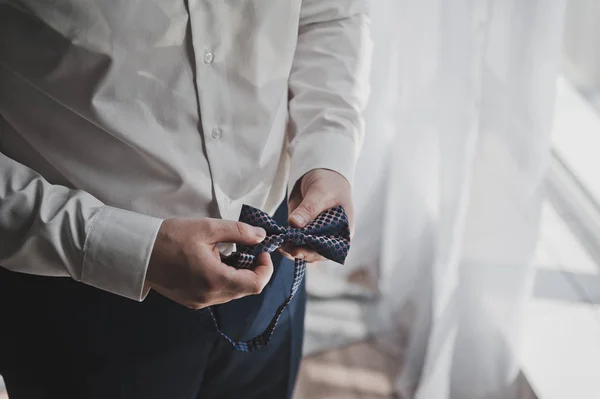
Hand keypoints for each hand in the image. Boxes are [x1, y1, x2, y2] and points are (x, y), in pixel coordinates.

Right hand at [145, 218, 272, 308]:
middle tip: (248, 249)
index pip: (255, 285)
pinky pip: (218, 294)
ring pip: (232, 293)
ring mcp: (199, 301)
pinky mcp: (191, 301)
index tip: (262, 252)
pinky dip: (224, 280)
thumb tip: (261, 237)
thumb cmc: (170, 237)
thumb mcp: (207, 228)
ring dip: (238, 275)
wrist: (138, 252)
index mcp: (215, 280)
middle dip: (252, 270)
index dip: (265, 269)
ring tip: (229, 254)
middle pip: (245, 290)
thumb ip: (239, 232)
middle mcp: (208, 296)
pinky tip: (215, 263)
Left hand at [281, 168, 353, 262]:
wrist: (321, 172)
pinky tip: (278, 241)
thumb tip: (295, 224)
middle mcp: (331, 238)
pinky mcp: (304, 230)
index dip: (313, 253)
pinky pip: (296, 241)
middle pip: (315, 252)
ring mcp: (316, 235)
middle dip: (299, 252)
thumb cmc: (329, 183)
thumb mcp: (320, 193)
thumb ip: (309, 209)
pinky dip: (287, 243)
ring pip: (304, 249)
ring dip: (291, 249)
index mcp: (343, 233)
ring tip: (279, 245)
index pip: (329, 250)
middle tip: (284, 248)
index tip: (298, 251)